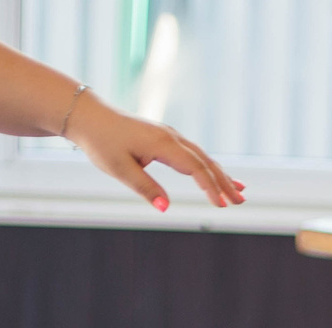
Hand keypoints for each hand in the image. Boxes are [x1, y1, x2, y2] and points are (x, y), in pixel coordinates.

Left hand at [64, 91, 243, 209]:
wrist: (89, 117)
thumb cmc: (101, 143)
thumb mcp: (119, 169)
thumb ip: (145, 187)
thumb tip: (165, 207)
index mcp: (162, 144)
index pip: (195, 168)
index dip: (211, 188)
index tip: (222, 206)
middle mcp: (171, 137)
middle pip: (206, 162)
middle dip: (225, 182)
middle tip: (242, 201)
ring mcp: (170, 135)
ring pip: (202, 157)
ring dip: (221, 175)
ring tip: (239, 191)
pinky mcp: (165, 138)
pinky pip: (193, 153)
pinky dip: (208, 166)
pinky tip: (215, 175)